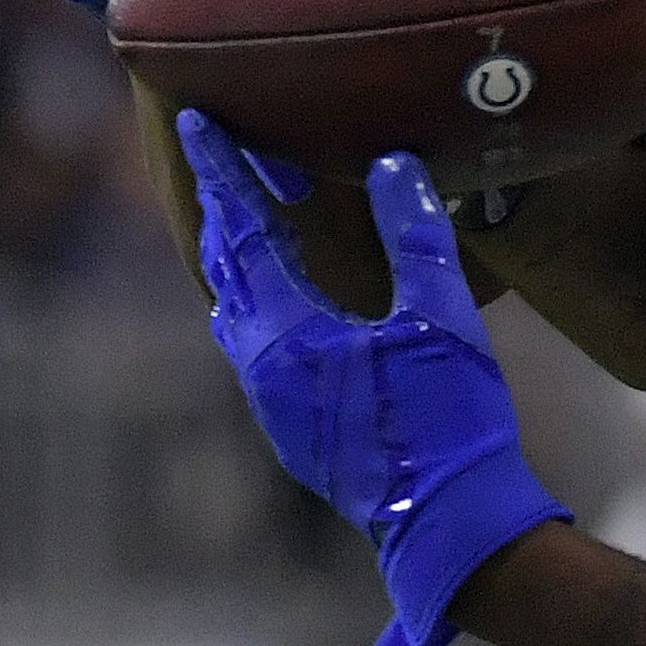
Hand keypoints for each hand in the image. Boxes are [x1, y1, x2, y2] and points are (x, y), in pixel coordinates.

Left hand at [179, 109, 571, 645]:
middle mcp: (264, 370)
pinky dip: (260, 303)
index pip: (242, 230)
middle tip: (221, 158)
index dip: (223, 171)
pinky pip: (257, 348)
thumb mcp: (441, 317)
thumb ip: (414, 235)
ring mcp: (275, 407)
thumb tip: (392, 163)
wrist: (451, 524)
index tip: (195, 121)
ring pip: (237, 313)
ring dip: (239, 259)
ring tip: (247, 219)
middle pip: (226, 270)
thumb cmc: (451, 421)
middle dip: (224, 209)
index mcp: (288, 335)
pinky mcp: (297, 430)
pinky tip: (286, 302)